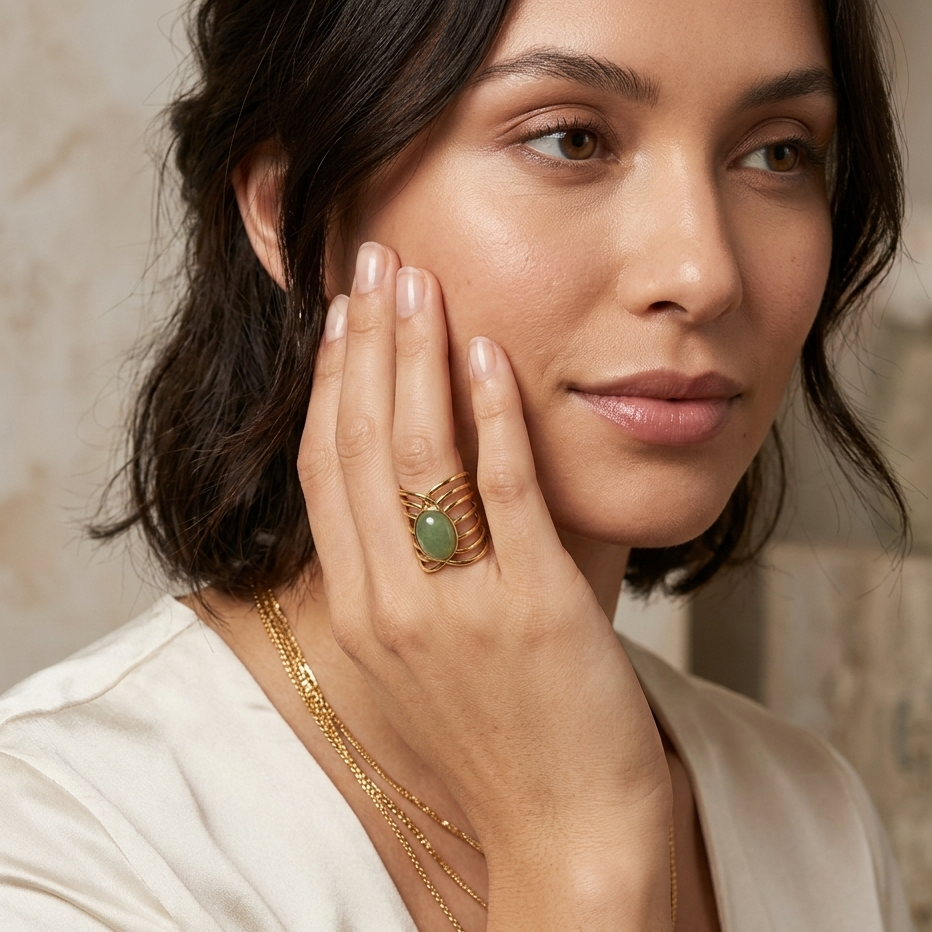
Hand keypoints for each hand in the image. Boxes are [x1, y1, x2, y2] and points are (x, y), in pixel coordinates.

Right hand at [299, 241, 672, 930]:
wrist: (565, 831)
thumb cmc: (500, 738)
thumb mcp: (424, 660)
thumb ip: (405, 575)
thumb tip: (408, 484)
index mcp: (357, 614)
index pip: (324, 471)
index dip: (328, 385)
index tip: (339, 318)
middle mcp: (389, 605)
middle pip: (358, 445)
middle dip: (362, 345)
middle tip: (372, 264)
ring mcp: (456, 608)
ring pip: (417, 456)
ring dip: (415, 358)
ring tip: (420, 284)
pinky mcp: (531, 608)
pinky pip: (502, 492)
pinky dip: (491, 416)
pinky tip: (489, 353)